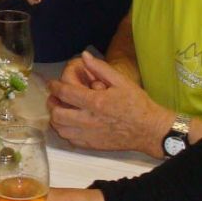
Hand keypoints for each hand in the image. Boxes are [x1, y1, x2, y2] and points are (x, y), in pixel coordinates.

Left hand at [46, 50, 170, 157]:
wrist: (148, 129)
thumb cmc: (137, 104)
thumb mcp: (121, 81)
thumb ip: (101, 68)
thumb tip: (84, 56)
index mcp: (96, 102)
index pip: (65, 93)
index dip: (54, 87)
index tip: (53, 84)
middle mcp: (89, 120)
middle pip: (57, 114)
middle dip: (52, 103)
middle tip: (55, 98)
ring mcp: (89, 134)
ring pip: (60, 129)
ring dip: (56, 118)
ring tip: (61, 110)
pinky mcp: (92, 145)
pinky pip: (70, 139)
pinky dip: (65, 131)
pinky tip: (71, 124)